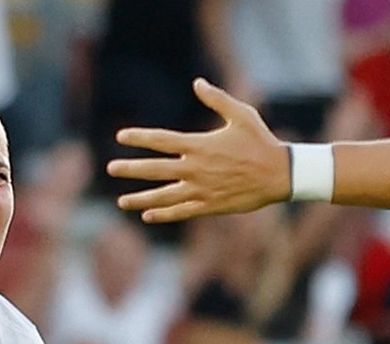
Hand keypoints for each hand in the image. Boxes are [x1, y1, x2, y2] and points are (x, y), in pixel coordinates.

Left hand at [107, 79, 289, 224]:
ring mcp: (201, 190)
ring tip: (121, 202)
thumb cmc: (261, 142)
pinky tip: (148, 216)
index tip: (121, 137)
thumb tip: (197, 83)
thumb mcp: (241, 114)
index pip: (162, 140)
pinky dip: (163, 214)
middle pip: (155, 169)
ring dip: (140, 199)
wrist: (279, 175)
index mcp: (200, 145)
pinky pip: (181, 212)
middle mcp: (196, 168)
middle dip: (130, 169)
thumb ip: (217, 99)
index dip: (140, 137)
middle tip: (110, 169)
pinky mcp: (210, 206)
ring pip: (164, 196)